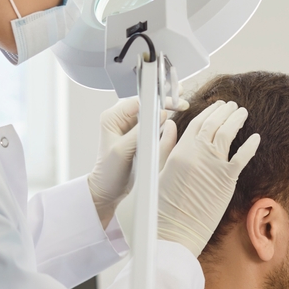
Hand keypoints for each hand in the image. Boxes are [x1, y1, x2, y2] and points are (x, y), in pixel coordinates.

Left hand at [87, 96, 186, 227]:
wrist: (107, 189)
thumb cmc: (109, 173)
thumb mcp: (123, 151)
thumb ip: (140, 131)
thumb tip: (160, 115)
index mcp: (112, 118)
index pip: (139, 101)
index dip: (158, 100)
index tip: (174, 102)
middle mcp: (120, 119)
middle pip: (146, 103)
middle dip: (164, 100)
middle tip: (181, 99)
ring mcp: (129, 127)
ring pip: (151, 111)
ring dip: (166, 107)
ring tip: (181, 104)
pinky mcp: (137, 135)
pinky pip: (152, 122)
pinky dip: (164, 119)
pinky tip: (174, 116)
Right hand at [157, 101, 260, 255]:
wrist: (173, 233)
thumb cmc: (160, 208)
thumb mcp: (155, 172)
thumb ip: (164, 147)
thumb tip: (171, 126)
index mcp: (178, 151)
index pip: (196, 123)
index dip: (208, 112)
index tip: (216, 106)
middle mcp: (197, 154)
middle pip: (214, 124)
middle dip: (224, 112)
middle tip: (232, 105)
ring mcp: (213, 166)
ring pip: (228, 134)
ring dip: (236, 120)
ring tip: (242, 113)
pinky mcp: (227, 180)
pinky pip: (242, 157)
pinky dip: (250, 145)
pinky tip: (255, 137)